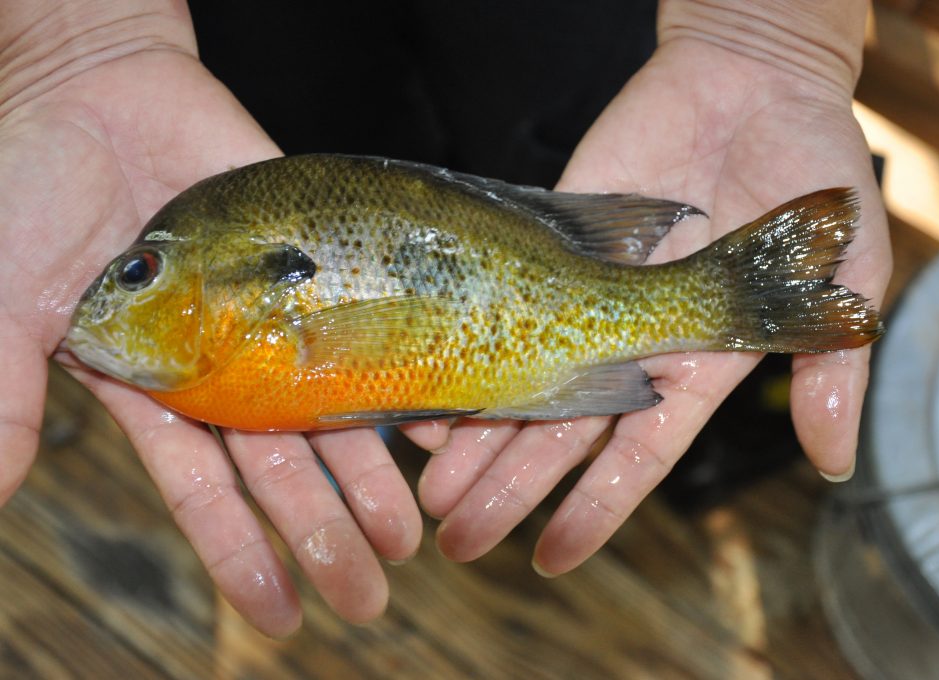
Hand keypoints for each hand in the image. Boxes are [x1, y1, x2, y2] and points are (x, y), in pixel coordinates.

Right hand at [0, 5, 417, 635]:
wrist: (95, 88)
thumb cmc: (32, 188)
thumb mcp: (6, 303)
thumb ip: (4, 400)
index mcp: (157, 389)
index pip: (205, 492)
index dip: (239, 555)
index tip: (279, 615)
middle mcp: (225, 367)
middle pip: (282, 468)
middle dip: (322, 534)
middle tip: (368, 595)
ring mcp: (275, 321)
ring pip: (328, 413)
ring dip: (367, 478)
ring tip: (408, 537)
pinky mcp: (314, 267)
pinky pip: (366, 326)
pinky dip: (399, 375)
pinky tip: (433, 428)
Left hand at [405, 0, 891, 574]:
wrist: (755, 77)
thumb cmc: (813, 170)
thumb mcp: (849, 272)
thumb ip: (832, 366)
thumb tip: (834, 464)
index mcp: (694, 359)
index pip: (637, 450)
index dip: (596, 505)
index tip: (551, 556)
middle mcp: (628, 336)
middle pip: (562, 429)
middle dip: (513, 486)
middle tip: (462, 539)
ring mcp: (582, 289)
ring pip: (518, 375)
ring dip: (476, 434)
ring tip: (430, 489)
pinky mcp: (548, 237)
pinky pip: (495, 298)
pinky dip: (460, 341)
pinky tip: (422, 387)